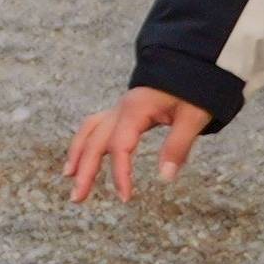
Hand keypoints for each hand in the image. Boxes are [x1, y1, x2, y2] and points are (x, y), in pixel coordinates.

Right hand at [61, 86, 213, 201]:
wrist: (192, 65)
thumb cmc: (194, 90)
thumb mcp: (193, 117)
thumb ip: (178, 146)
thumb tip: (165, 177)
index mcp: (135, 110)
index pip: (119, 146)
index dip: (120, 173)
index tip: (125, 197)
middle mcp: (120, 108)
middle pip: (95, 142)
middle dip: (84, 170)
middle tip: (77, 198)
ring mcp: (118, 109)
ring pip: (89, 132)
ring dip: (77, 155)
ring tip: (69, 177)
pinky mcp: (122, 111)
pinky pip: (96, 126)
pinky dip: (85, 142)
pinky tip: (81, 157)